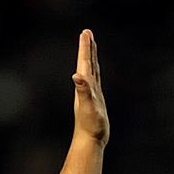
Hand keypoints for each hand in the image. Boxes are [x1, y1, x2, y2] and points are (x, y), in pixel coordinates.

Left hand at [72, 29, 109, 145]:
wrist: (90, 140)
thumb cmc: (90, 125)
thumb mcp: (87, 106)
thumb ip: (83, 90)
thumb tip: (76, 76)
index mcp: (84, 86)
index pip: (85, 62)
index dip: (85, 47)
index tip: (86, 32)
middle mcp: (86, 88)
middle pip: (87, 64)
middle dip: (87, 48)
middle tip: (87, 33)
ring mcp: (91, 94)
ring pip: (91, 72)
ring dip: (91, 59)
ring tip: (92, 49)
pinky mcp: (96, 102)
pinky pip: (96, 83)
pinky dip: (96, 74)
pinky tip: (96, 75)